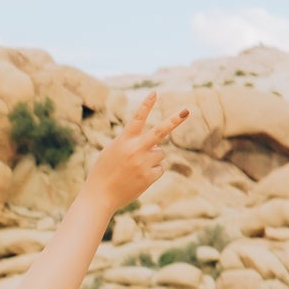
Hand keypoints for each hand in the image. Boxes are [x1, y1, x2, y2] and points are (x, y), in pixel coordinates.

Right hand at [90, 92, 188, 210]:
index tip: (155, 92)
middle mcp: (136, 149)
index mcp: (124, 140)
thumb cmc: (104, 171)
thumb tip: (157, 145)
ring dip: (153, 156)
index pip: (137, 118)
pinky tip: (139, 177)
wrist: (100, 195)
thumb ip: (132, 143)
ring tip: (137, 166)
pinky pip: (160, 168)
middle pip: (160, 131)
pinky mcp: (149, 177)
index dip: (146, 105)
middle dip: (175, 120)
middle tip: (188, 110)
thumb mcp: (112, 151)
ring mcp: (143, 163)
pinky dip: (152, 171)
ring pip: (161, 153)